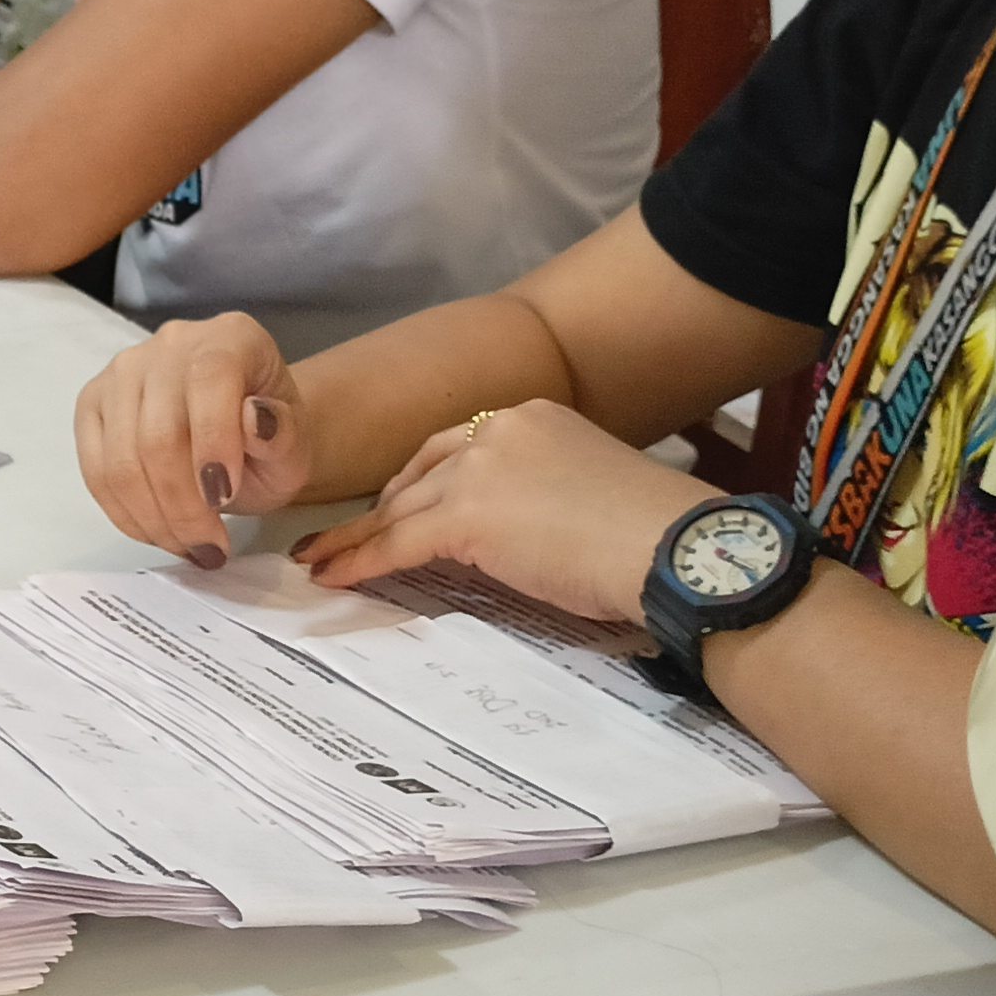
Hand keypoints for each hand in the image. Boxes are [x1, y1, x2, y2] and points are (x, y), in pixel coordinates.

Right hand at [72, 312, 308, 565]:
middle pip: (157, 434)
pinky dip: (126, 514)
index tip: (226, 499)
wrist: (244, 436)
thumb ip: (283, 434)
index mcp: (230, 337)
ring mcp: (123, 372)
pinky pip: (96, 471)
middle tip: (209, 547)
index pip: (210, 380)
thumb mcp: (295, 446)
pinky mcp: (93, 404)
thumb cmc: (270, 439)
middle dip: (182, 506)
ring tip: (188, 545)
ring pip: (122, 460)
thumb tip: (255, 420)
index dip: (213, 445)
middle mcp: (171, 343)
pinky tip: (158, 532)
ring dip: (154, 519)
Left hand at [297, 398, 699, 625]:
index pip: (458, 447)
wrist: (673, 548)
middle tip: (352, 536)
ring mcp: (479, 470)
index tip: (403, 505)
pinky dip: (361, 560)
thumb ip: (539, 496)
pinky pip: (398, 542)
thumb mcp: (586, 493)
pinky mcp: (466, 516)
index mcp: (533, 418)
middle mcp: (500, 430)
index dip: (422, 481)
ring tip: (321, 561)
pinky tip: (336, 576)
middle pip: (421, 472)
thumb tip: (514, 530)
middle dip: (386, 506)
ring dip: (357, 538)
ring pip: (402, 508)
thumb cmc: (651, 535)